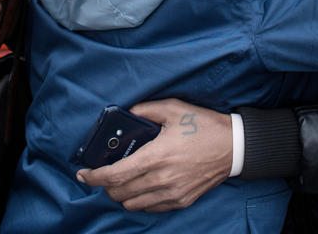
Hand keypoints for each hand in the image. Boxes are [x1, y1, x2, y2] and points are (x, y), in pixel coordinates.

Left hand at [77, 99, 232, 211]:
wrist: (234, 147)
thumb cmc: (204, 126)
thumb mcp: (174, 109)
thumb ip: (146, 110)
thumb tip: (128, 114)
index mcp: (155, 156)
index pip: (114, 175)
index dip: (94, 177)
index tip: (83, 174)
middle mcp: (161, 179)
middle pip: (119, 193)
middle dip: (105, 185)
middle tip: (104, 174)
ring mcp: (171, 193)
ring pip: (132, 204)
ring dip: (122, 195)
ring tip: (123, 181)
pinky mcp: (181, 201)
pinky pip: (150, 208)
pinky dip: (140, 201)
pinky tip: (142, 187)